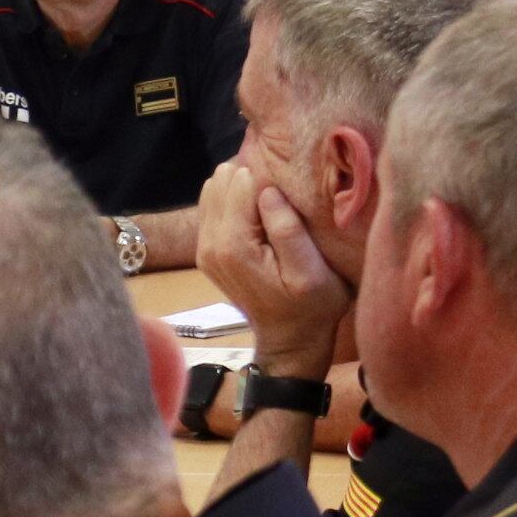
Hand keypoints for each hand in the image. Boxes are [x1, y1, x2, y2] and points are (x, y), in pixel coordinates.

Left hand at [193, 158, 346, 377]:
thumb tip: (267, 191)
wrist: (291, 338)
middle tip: (285, 194)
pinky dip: (236, 199)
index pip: (240, 182)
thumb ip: (287, 230)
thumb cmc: (311, 306)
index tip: (292, 190)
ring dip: (244, 188)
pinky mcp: (208, 248)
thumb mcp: (311, 272)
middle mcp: (210, 244)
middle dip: (253, 178)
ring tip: (275, 201)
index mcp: (233, 246)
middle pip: (223, 181)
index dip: (269, 178)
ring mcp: (204, 247)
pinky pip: (214, 205)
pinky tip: (261, 210)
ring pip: (215, 189)